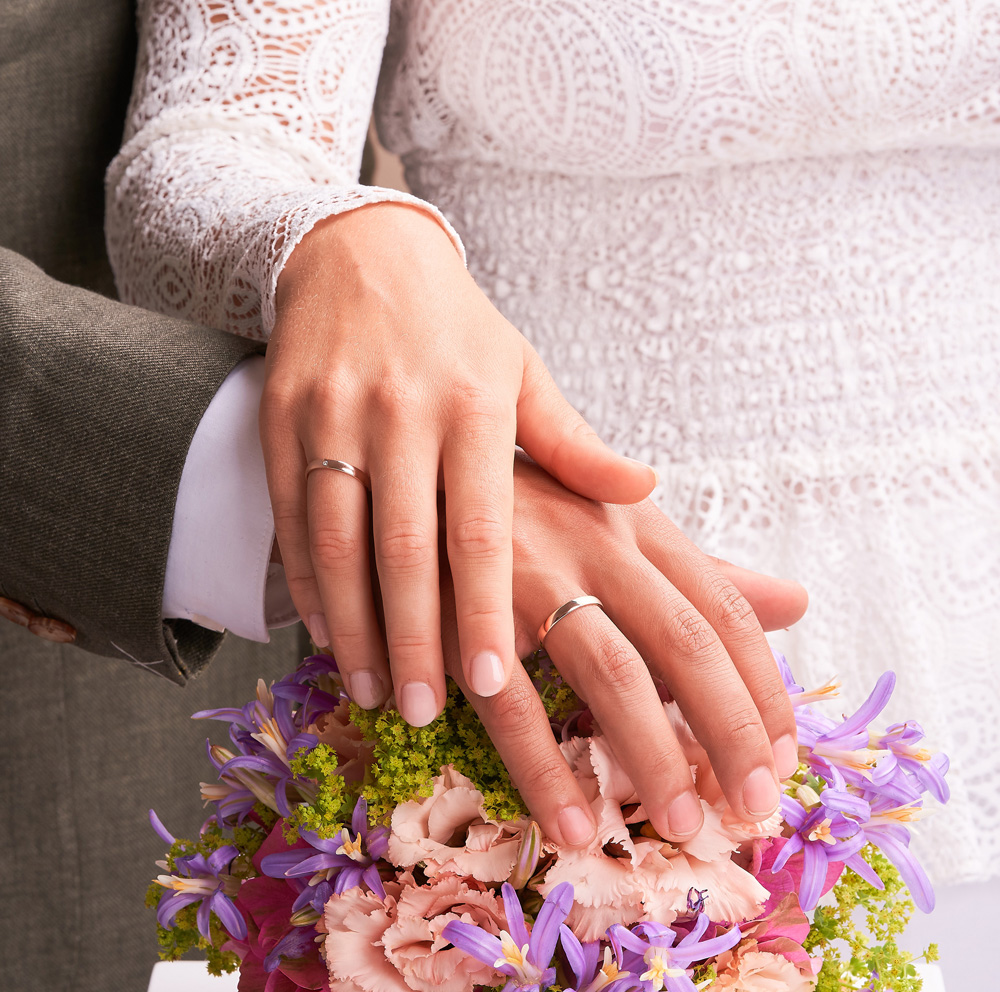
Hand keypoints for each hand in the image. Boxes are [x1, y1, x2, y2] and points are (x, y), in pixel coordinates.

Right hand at [261, 203, 654, 724]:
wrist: (360, 252)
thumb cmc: (456, 328)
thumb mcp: (522, 371)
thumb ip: (575, 443)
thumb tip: (645, 488)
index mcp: (474, 402)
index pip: (480, 526)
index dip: (484, 608)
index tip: (492, 683)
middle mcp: (401, 409)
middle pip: (403, 547)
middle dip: (412, 638)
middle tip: (420, 711)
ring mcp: (333, 411)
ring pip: (335, 538)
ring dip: (351, 624)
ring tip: (371, 688)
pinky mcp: (281, 415)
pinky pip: (288, 511)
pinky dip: (302, 578)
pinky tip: (321, 630)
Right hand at [439, 456, 807, 848]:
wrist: (414, 472)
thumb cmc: (523, 504)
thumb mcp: (614, 520)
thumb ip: (699, 569)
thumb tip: (796, 601)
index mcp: (636, 523)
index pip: (722, 608)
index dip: (762, 688)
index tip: (784, 755)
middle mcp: (594, 543)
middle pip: (686, 641)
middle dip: (731, 729)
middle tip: (757, 806)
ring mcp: (529, 574)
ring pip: (611, 672)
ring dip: (653, 756)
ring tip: (683, 822)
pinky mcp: (464, 614)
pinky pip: (510, 702)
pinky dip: (543, 769)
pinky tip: (572, 823)